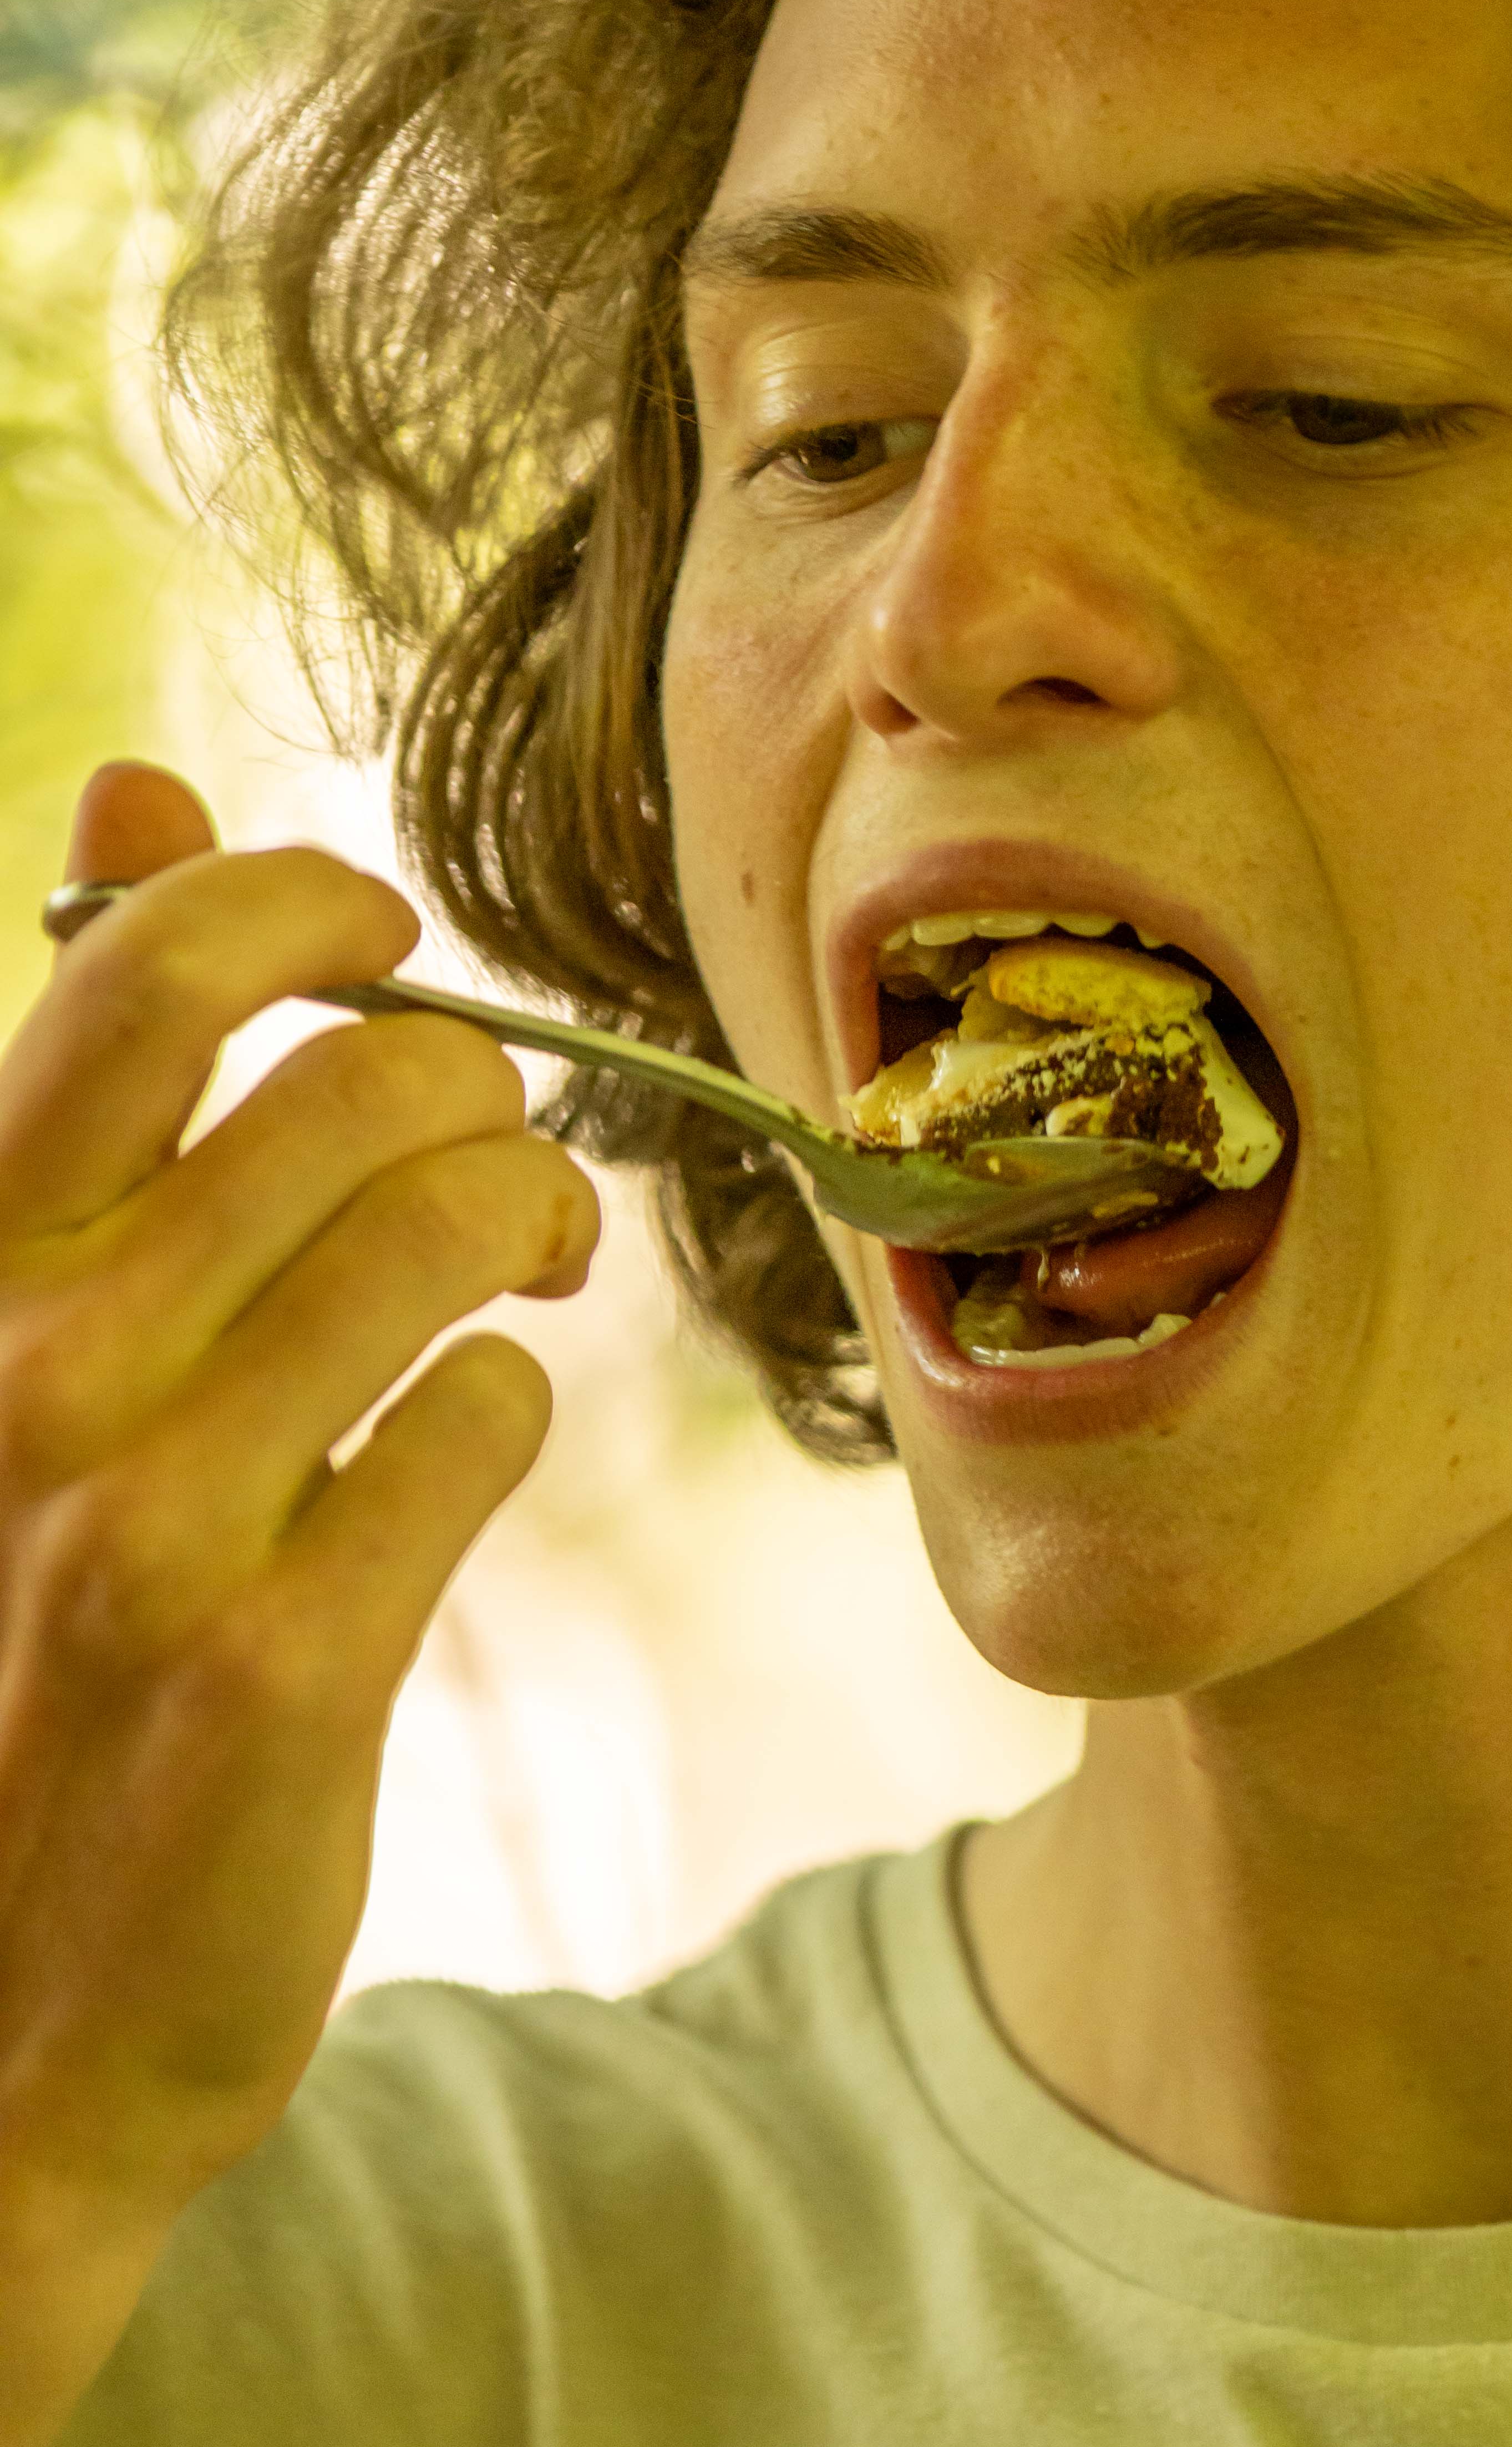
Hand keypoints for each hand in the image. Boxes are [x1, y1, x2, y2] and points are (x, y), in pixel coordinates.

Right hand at [0, 760, 597, 2446]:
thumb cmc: (20, 1601)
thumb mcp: (8, 1311)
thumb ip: (81, 1065)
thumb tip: (136, 785)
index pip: (145, 966)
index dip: (304, 898)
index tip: (380, 931)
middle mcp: (38, 1367)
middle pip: (364, 1079)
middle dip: (474, 1091)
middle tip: (481, 1163)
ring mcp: (155, 1520)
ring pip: (453, 1221)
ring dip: (526, 1222)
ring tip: (513, 1275)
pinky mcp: (281, 1661)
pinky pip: (487, 1424)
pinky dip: (504, 1412)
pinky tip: (448, 1460)